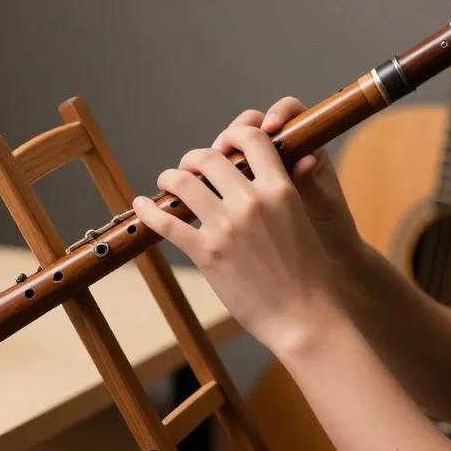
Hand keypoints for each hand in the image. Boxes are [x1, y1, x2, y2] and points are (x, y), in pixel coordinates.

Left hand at [132, 121, 346, 352]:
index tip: (223, 145)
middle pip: (210, 157)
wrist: (305, 316)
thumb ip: (284, 192)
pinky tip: (142, 205)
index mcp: (280, 190)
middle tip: (188, 167)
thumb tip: (290, 166)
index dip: (233, 134)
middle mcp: (251, 201)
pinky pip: (167, 222)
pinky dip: (150, 211)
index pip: (252, 139)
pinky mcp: (207, 253)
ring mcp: (227, 227)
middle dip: (194, 158)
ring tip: (166, 182)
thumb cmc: (308, 274)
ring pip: (183, 182)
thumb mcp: (302, 220)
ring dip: (170, 177)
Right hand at [212, 97, 364, 264]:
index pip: (289, 112)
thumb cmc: (329, 228)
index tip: (271, 127)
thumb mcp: (322, 205)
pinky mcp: (240, 189)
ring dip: (217, 154)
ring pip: (231, 148)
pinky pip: (222, 174)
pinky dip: (210, 177)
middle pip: (251, 126)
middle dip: (234, 133)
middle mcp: (279, 151)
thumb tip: (306, 160)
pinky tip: (201, 189)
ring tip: (206, 169)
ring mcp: (257, 170)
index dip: (278, 112)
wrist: (321, 259)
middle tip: (223, 148)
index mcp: (305, 145)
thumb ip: (312, 182)